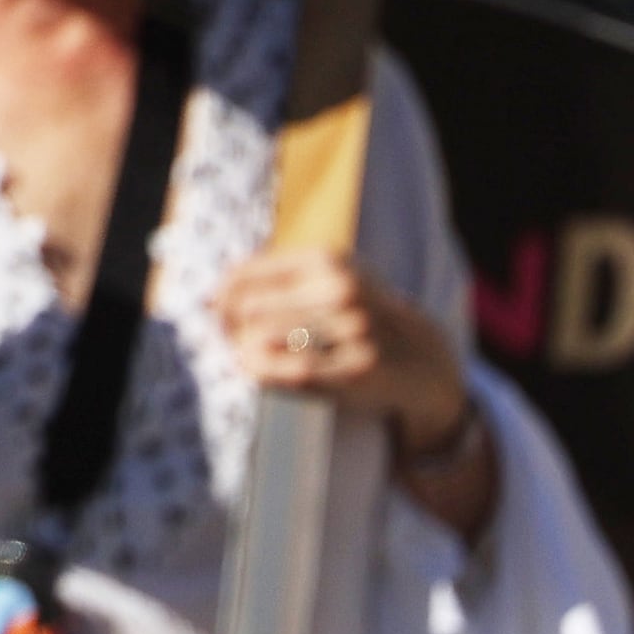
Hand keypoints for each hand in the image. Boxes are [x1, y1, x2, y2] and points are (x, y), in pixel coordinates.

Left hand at [218, 251, 469, 453]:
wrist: (422, 358)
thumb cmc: (358, 315)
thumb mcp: (327, 277)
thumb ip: (272, 277)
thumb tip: (212, 296)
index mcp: (329, 260)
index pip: (243, 276)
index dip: (222, 299)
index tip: (223, 314)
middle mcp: (342, 290)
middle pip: (247, 309)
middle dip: (231, 327)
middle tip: (236, 339)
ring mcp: (353, 330)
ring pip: (261, 340)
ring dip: (245, 351)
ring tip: (252, 355)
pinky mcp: (358, 370)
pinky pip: (287, 372)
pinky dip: (262, 373)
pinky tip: (260, 371)